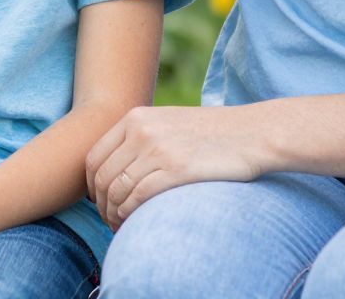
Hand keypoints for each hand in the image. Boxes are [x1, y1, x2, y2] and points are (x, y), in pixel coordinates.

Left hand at [85, 105, 266, 229]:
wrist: (252, 133)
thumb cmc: (213, 133)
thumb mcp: (168, 123)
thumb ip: (141, 138)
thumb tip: (116, 170)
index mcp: (136, 117)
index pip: (94, 157)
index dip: (91, 186)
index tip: (100, 201)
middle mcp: (142, 131)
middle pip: (102, 178)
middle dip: (100, 205)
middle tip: (109, 220)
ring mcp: (158, 149)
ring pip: (117, 191)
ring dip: (113, 215)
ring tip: (121, 225)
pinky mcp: (176, 169)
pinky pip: (137, 198)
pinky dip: (129, 215)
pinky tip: (133, 222)